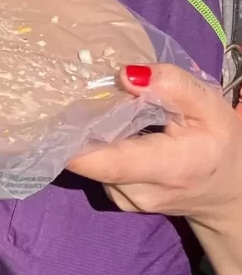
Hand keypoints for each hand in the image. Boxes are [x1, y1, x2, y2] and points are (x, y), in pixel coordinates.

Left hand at [68, 64, 241, 229]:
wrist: (225, 193)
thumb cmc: (217, 143)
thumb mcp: (209, 106)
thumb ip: (172, 86)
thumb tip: (125, 74)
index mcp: (168, 168)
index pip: (109, 161)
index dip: (72, 141)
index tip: (49, 116)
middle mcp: (138, 192)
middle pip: (90, 157)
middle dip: (75, 124)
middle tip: (63, 89)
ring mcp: (123, 199)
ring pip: (89, 161)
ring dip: (85, 132)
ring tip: (87, 102)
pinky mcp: (115, 197)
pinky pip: (95, 166)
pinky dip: (94, 144)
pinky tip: (101, 124)